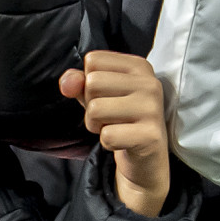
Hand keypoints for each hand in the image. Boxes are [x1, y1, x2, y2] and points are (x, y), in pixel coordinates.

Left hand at [61, 51, 170, 216]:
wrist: (145, 159)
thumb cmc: (119, 121)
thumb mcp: (96, 96)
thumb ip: (77, 83)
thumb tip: (67, 83)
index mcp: (139, 66)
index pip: (93, 61)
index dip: (90, 83)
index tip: (109, 98)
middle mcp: (150, 83)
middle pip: (92, 83)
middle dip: (91, 106)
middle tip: (111, 117)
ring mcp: (152, 109)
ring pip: (96, 109)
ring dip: (97, 125)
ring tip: (116, 128)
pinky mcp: (150, 135)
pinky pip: (107, 136)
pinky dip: (107, 143)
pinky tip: (123, 142)